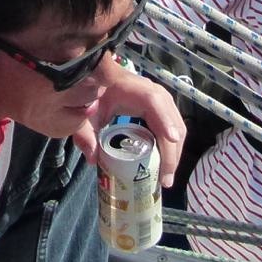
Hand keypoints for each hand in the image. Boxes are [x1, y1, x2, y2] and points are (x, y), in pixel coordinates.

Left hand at [76, 57, 186, 188]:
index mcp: (132, 88)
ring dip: (174, 151)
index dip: (164, 119)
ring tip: (165, 177)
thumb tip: (94, 160)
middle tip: (165, 179)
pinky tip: (165, 164)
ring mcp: (158, 99)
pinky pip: (172, 126)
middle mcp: (151, 91)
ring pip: (175, 124)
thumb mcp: (85, 114)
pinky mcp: (160, 108)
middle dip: (171, 150)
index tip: (171, 139)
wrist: (95, 82)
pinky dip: (171, 146)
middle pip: (170, 118)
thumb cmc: (93, 95)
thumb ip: (85, 134)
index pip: (153, 100)